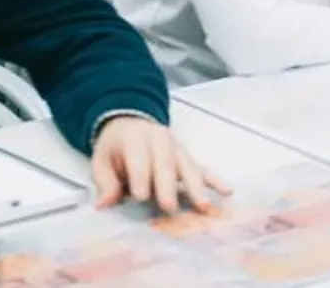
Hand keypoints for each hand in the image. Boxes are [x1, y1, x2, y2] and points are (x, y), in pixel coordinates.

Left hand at [91, 116, 230, 215]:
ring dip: (196, 187)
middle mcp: (161, 140)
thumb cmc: (116, 147)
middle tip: (169, 207)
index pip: (139, 157)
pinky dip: (215, 181)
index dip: (140, 176)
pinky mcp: (188, 157)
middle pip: (166, 164)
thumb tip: (104, 205)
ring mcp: (177, 148)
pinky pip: (202, 169)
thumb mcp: (101, 160)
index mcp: (136, 138)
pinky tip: (227, 191)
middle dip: (168, 186)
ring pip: (188, 167)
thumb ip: (105, 182)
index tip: (140, 196)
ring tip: (203, 205)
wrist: (130, 122)